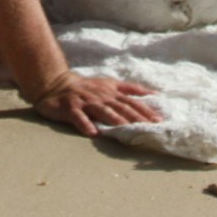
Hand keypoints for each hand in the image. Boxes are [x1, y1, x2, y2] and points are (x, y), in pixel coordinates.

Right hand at [28, 72, 160, 136]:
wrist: (56, 83)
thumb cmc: (86, 87)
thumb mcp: (109, 84)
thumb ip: (129, 89)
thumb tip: (153, 94)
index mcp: (111, 91)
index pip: (132, 101)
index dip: (145, 109)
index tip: (159, 119)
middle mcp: (101, 96)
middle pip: (121, 107)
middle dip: (136, 117)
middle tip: (150, 127)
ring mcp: (85, 102)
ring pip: (102, 111)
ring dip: (114, 120)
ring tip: (126, 129)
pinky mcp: (70, 108)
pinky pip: (78, 117)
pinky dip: (85, 124)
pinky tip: (92, 132)